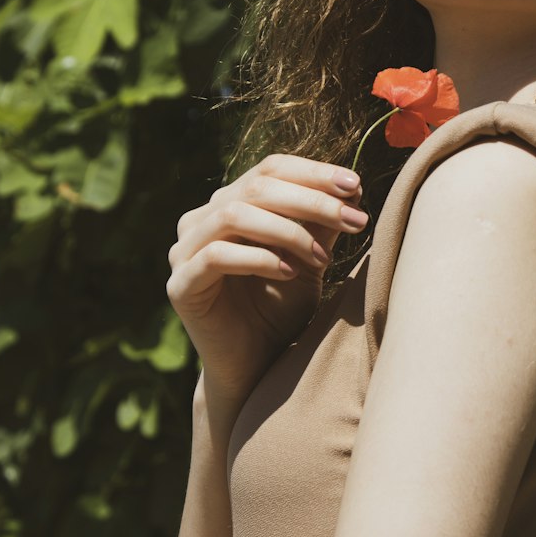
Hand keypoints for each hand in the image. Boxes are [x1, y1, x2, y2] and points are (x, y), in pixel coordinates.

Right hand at [167, 155, 368, 404]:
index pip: (270, 168)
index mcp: (231, 204)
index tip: (355, 186)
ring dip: (288, 231)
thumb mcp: (310, 260)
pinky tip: (290, 273)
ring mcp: (184, 251)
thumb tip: (351, 189)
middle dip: (312, 201)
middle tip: (354, 221)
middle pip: (257, 187)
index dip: (313, 173)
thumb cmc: (281, 311)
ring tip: (323, 259)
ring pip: (234, 215)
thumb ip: (322, 225)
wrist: (257, 368)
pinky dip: (258, 259)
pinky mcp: (180, 285)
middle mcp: (201, 220)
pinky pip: (216, 256)